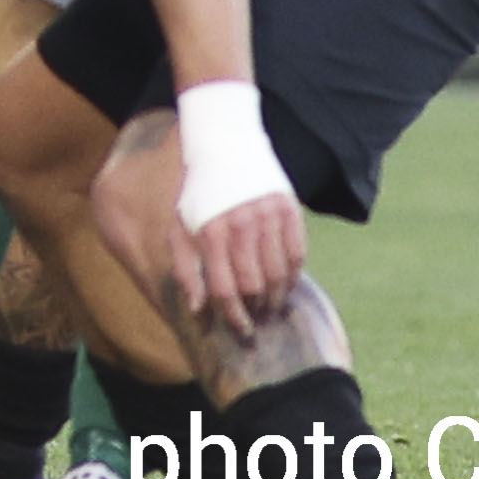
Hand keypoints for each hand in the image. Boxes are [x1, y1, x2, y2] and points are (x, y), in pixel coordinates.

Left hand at [177, 193, 307, 336]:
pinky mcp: (289, 209)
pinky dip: (293, 276)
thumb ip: (186, 270)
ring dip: (276, 298)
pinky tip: (286, 285)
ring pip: (279, 274)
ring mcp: (268, 216)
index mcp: (210, 232)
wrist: (225, 148)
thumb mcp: (181, 227)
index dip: (233, 317)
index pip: (224, 289)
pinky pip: (297, 255)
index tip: (240, 330)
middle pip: (254, 286)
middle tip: (257, 319)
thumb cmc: (199, 196)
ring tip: (271, 307)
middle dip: (256, 311)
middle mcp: (240, 224)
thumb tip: (197, 311)